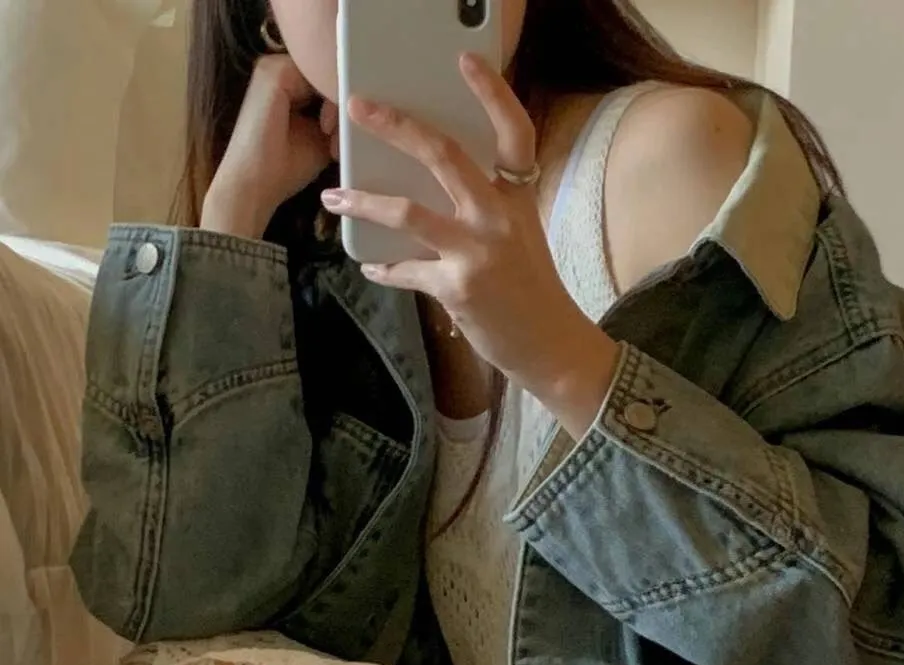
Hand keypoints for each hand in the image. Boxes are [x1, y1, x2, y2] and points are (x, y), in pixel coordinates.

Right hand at [202, 56, 338, 239]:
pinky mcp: (274, 75)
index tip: (351, 135)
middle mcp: (278, 67)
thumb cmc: (284, 168)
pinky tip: (328, 130)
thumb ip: (336, 116)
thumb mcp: (320, 137)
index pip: (326, 78)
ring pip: (323, 73)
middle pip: (326, 72)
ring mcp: (274, 67)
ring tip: (334, 140)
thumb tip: (362, 108)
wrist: (253, 186)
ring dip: (338, 104)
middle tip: (346, 138)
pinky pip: (316, 77)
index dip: (344, 102)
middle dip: (343, 102)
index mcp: (287, 81)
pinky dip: (329, 102)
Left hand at [321, 55, 618, 438]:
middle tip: (359, 108)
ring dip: (364, 202)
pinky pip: (406, 270)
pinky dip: (384, 269)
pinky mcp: (457, 288)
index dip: (491, 92)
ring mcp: (477, 252)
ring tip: (334, 197)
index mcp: (517, 196)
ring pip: (407, 212)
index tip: (465, 61)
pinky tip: (371, 267)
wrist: (549, 345)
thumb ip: (487, 206)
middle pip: (443, 155)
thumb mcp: (520, 235)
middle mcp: (498, 216)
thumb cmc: (532, 290)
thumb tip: (433, 186)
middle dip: (395, 126)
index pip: (513, 131)